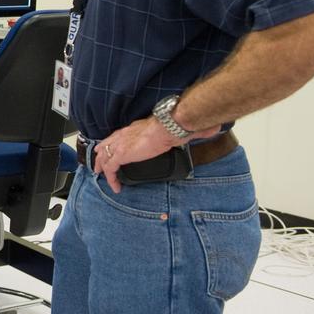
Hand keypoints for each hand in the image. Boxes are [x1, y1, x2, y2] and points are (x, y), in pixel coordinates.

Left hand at [93, 115, 218, 193]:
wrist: (169, 126)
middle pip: (107, 144)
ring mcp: (121, 144)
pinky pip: (110, 168)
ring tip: (105, 178)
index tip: (110, 148)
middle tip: (99, 165)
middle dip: (101, 155)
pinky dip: (111, 178)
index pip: (119, 135)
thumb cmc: (175, 125)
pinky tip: (115, 187)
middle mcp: (125, 135)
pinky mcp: (121, 154)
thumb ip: (193, 131)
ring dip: (103, 168)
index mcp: (136, 128)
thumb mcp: (180, 129)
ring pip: (104, 157)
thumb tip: (213, 130)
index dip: (112, 142)